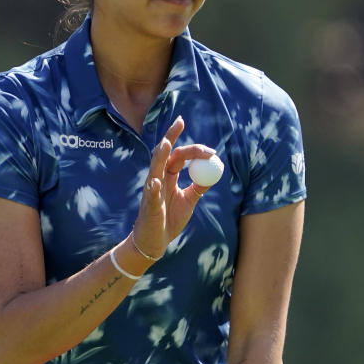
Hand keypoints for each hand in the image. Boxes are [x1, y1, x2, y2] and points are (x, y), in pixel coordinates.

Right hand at [132, 116, 215, 259]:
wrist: (155, 241)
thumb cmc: (169, 219)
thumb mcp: (189, 200)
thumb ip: (199, 186)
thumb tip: (213, 172)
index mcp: (168, 176)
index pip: (178, 155)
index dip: (193, 149)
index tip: (210, 150)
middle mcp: (158, 178)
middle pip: (165, 153)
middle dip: (171, 136)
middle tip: (181, 122)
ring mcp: (151, 191)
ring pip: (154, 169)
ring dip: (160, 156)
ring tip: (165, 143)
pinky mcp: (149, 206)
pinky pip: (151, 195)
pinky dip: (153, 189)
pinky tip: (155, 182)